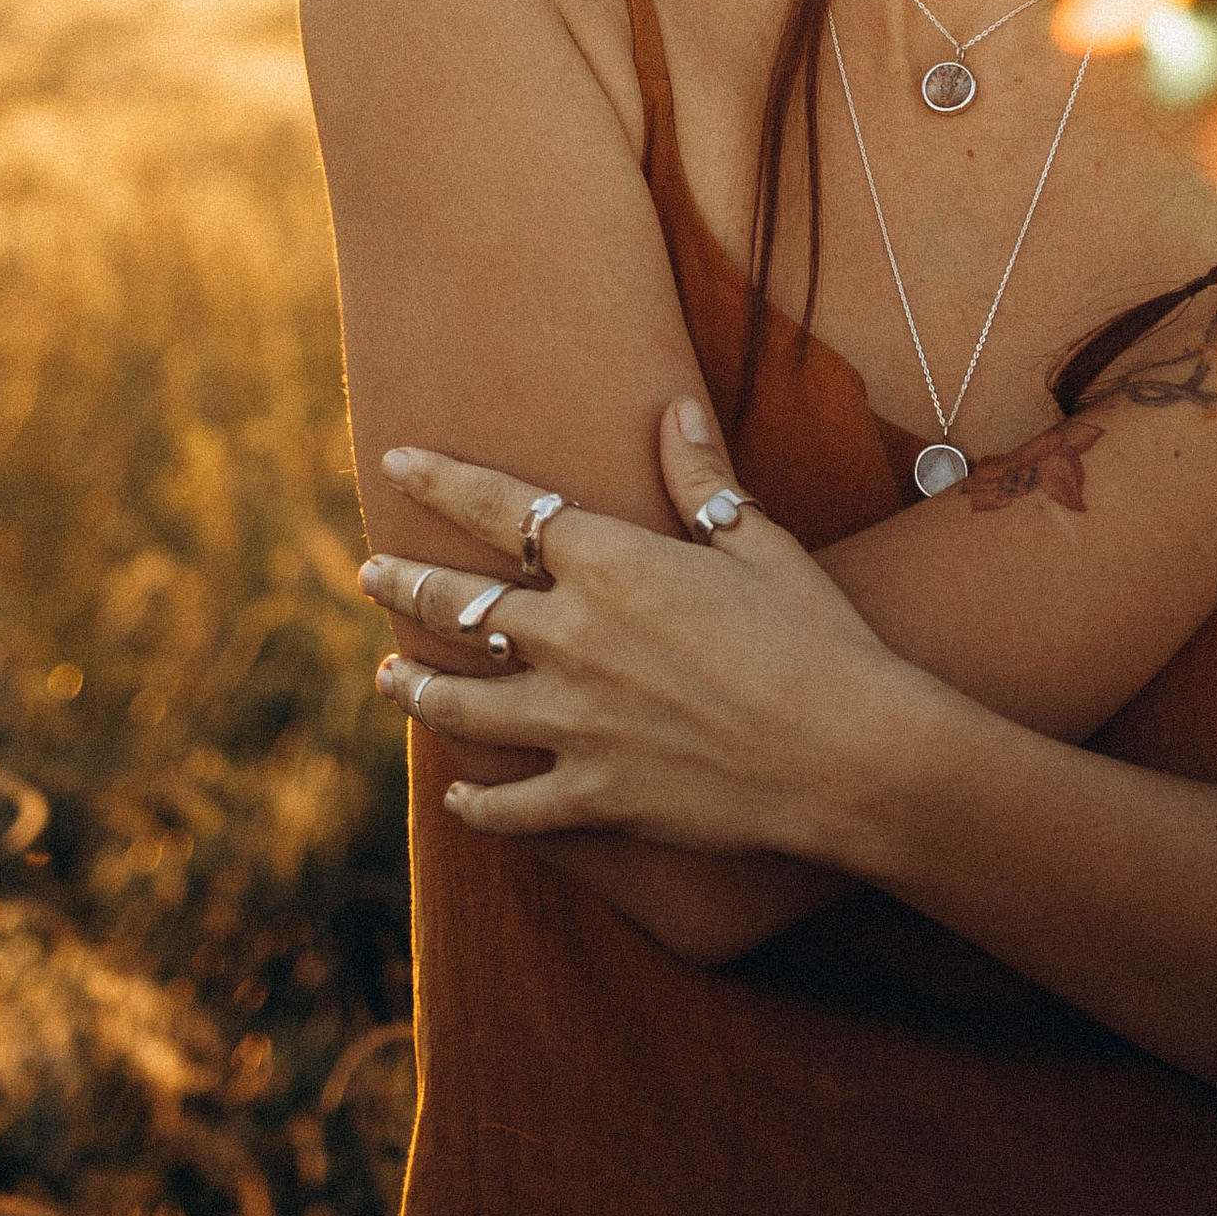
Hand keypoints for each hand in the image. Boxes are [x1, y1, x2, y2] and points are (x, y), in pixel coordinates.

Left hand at [364, 405, 916, 857]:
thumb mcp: (759, 543)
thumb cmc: (815, 636)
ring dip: (416, 688)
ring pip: (463, 703)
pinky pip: (512, 807)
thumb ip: (700, 478)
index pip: (500, 507)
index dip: (441, 480)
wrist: (848, 752)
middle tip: (368, 572)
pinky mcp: (595, 796)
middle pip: (459, 603)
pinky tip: (456, 798)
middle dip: (405, 583)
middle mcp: (572, 638)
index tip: (396, 460)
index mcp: (609, 563)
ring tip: (387, 679)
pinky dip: (477, 805)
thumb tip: (672, 408)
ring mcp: (575, 723)